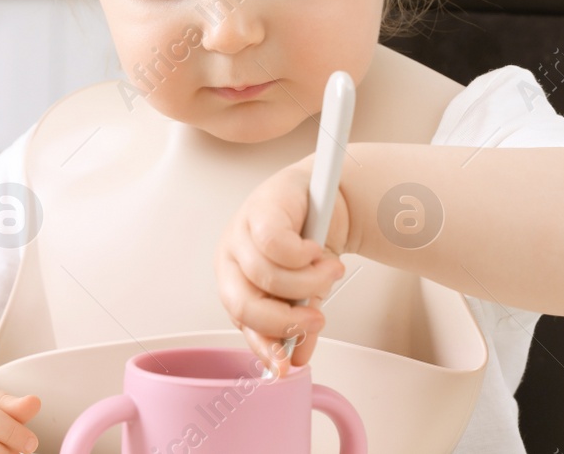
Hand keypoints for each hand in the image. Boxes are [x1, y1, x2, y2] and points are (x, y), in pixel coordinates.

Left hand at [215, 156, 349, 377]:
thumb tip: (298, 359)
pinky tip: (317, 250)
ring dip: (308, 282)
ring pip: (266, 276)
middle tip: (318, 318)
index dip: (264, 345)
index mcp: (235, 283)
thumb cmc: (308, 242)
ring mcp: (240, 233)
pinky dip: (303, 254)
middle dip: (286, 319)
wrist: (324, 198)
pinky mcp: (260, 210)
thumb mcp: (304, 289)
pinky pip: (276, 245)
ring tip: (332, 272)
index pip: (242, 321)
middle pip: (244, 303)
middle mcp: (230, 259)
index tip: (287, 365)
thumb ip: (298, 322)